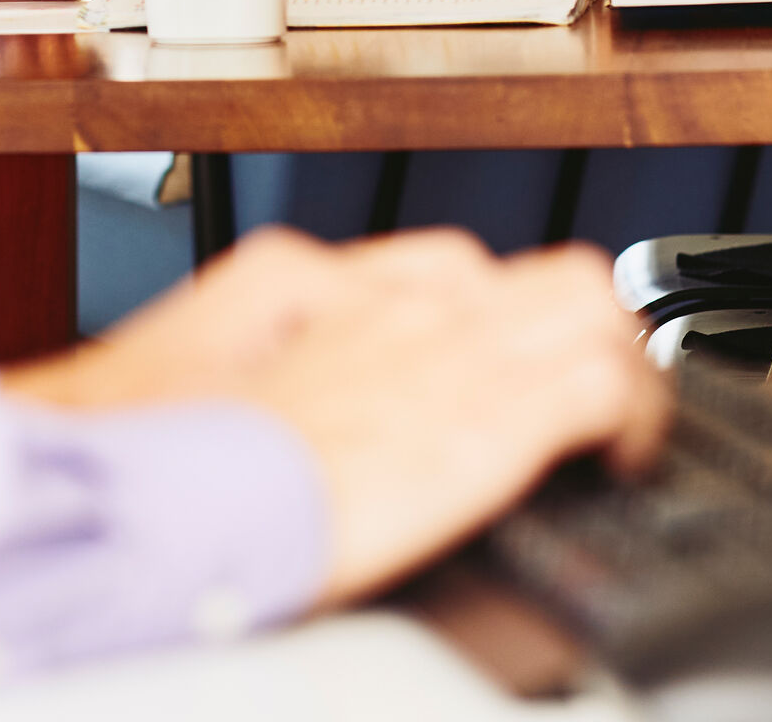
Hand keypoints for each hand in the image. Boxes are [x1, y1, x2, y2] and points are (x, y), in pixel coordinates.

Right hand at [5, 229, 669, 604]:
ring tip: (621, 422)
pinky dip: (635, 414)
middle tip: (580, 388)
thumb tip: (250, 398)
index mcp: (301, 278)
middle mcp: (386, 296)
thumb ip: (238, 364)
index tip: (493, 362)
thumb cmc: (136, 461)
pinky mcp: (492, 417)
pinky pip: (607, 384)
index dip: (484, 318)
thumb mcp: (176, 382)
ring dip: (616, 356)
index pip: (434, 268)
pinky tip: (627, 459)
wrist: (148, 502)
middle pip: (524, 270)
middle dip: (568, 327)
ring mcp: (446, 346)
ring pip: (587, 302)